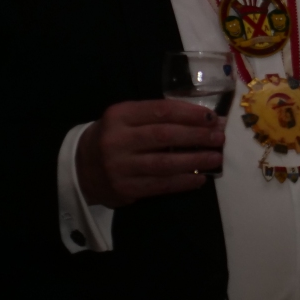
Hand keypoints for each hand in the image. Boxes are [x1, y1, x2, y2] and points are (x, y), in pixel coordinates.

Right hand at [75, 100, 225, 207]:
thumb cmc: (114, 137)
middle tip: (219, 137)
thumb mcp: (127, 118)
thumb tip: (205, 120)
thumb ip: (159, 116)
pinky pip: (160, 185)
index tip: (212, 117)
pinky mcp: (125, 189)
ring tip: (215, 158)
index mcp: (120, 115)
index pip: (161, 111)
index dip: (189, 114)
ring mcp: (120, 166)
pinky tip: (200, 178)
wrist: (80, 168)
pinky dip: (183, 182)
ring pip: (165, 163)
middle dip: (197, 136)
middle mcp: (117, 140)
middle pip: (165, 136)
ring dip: (195, 161)